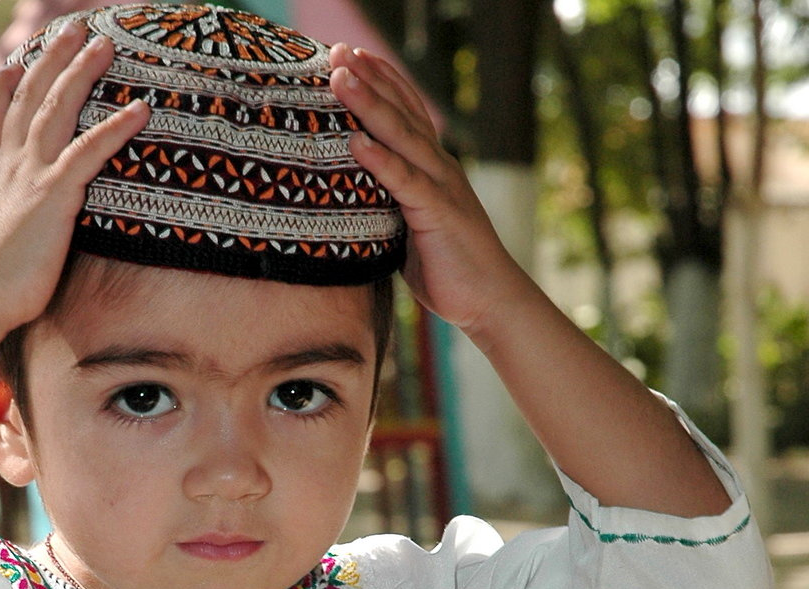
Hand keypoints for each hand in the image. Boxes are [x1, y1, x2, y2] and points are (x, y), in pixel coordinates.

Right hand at [0, 22, 150, 336]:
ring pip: (57, 109)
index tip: (14, 64)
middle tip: (75, 28)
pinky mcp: (55, 194)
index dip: (3, 87)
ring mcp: (30, 175)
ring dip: (82, 72)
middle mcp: (8, 165)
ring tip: (104, 44)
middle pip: (31, 97)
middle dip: (53, 59)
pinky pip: (91, 150)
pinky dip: (116, 127)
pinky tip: (141, 110)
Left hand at [328, 45, 529, 342]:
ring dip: (369, 104)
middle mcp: (438, 167)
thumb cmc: (446, 267)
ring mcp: (440, 187)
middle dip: (368, 79)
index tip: (349, 56)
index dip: (379, 82)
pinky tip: (357, 141)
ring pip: (401, 137)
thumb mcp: (408, 229)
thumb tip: (352, 202)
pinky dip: (381, 160)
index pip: (403, 114)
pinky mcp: (439, 214)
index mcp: (431, 168)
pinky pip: (405, 182)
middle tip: (337, 49)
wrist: (490, 301)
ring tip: (340, 76)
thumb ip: (387, 206)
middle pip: (399, 113)